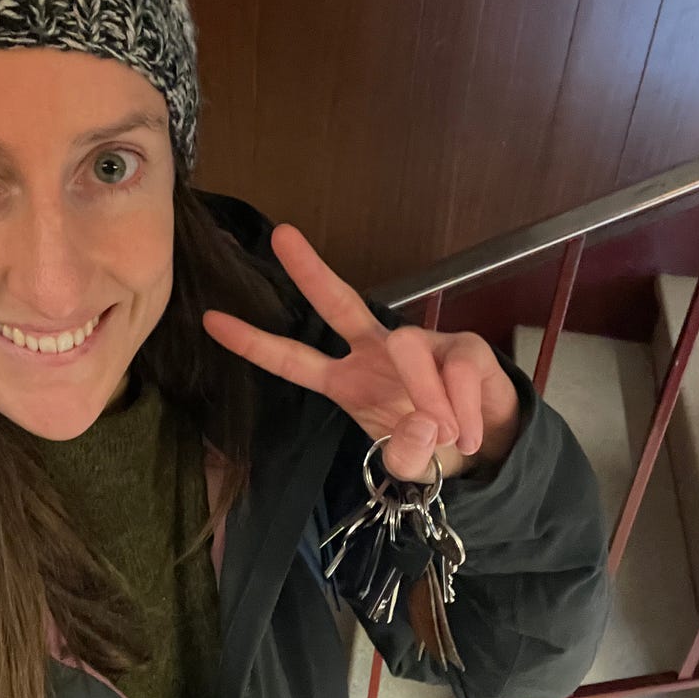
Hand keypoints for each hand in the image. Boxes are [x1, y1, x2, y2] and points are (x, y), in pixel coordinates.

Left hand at [202, 223, 519, 481]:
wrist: (488, 445)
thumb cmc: (431, 444)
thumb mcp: (408, 462)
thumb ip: (406, 454)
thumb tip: (424, 423)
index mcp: (347, 380)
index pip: (293, 360)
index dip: (254, 344)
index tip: (211, 320)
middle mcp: (377, 351)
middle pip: (338, 303)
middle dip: (309, 271)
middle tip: (280, 235)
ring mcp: (420, 343)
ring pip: (408, 348)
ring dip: (427, 396)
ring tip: (448, 432)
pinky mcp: (463, 345)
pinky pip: (455, 370)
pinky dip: (463, 409)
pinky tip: (469, 430)